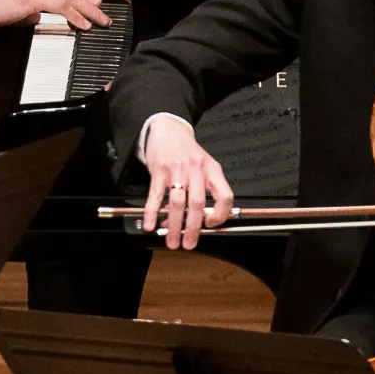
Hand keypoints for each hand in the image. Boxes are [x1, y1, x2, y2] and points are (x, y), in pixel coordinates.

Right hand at [139, 118, 232, 250]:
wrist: (168, 129)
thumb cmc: (187, 151)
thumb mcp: (205, 164)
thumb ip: (209, 187)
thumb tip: (207, 219)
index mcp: (212, 168)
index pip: (224, 195)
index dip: (220, 214)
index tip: (211, 225)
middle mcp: (196, 168)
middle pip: (197, 203)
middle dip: (192, 228)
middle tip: (189, 243)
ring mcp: (176, 168)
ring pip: (176, 202)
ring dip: (173, 225)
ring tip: (172, 240)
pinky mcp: (158, 169)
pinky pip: (155, 195)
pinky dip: (152, 212)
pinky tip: (150, 224)